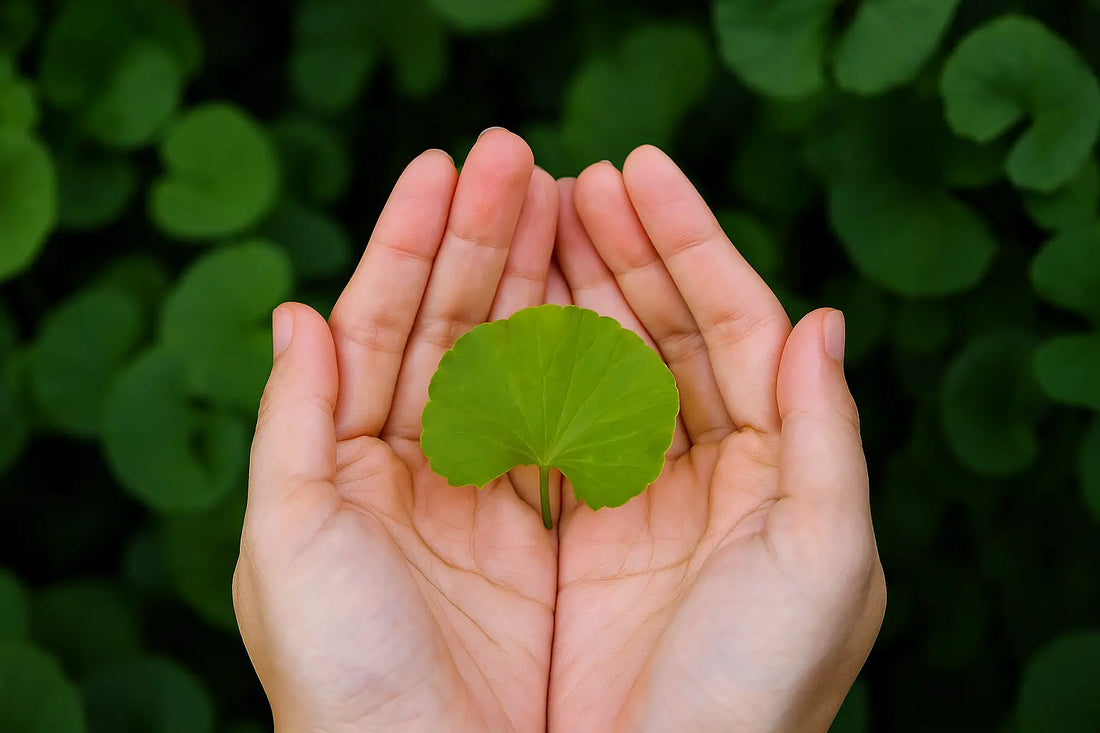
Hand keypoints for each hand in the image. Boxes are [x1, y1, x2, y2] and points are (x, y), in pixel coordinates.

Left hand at [233, 130, 569, 730]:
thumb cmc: (340, 673)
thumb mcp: (288, 541)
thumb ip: (292, 422)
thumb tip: (297, 312)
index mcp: (345, 464)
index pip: (378, 325)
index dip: (409, 244)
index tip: (446, 167)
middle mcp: (417, 469)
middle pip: (453, 327)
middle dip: (483, 238)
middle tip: (518, 153)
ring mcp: (490, 496)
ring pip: (516, 361)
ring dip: (537, 278)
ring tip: (564, 196)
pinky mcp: (554, 533)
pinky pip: (572, 425)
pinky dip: (586, 358)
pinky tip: (598, 293)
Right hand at [548, 148, 885, 730]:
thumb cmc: (760, 689)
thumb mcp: (827, 562)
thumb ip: (828, 436)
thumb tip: (822, 319)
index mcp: (775, 468)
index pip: (735, 323)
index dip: (689, 243)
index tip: (636, 172)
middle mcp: (706, 473)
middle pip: (662, 331)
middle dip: (620, 249)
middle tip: (570, 177)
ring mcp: (633, 499)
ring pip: (599, 366)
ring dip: (567, 290)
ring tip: (530, 215)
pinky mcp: (570, 535)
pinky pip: (545, 427)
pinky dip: (523, 366)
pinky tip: (501, 310)